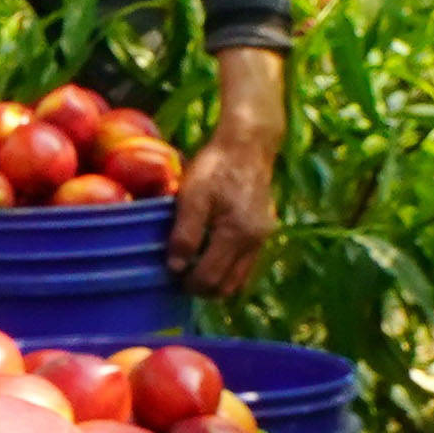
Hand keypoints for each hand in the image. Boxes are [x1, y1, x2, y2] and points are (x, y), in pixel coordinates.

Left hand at [170, 131, 278, 297]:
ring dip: (216, 281)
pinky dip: (227, 269)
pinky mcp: (263, 232)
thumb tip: (175, 268)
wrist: (247, 145)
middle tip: (180, 274)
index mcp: (237, 235)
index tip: (171, 274)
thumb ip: (185, 234)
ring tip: (194, 267)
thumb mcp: (192, 197)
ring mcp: (261, 239)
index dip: (187, 283)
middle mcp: (254, 242)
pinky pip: (246, 265)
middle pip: (226, 287)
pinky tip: (210, 256)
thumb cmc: (215, 167)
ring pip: (238, 280)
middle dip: (201, 287)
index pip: (209, 278)